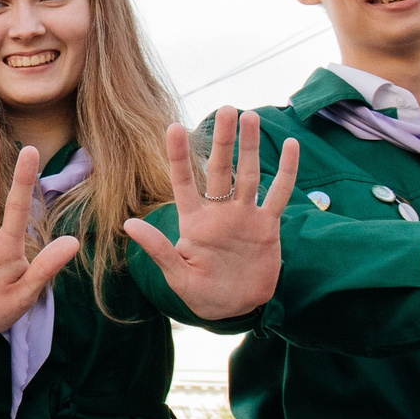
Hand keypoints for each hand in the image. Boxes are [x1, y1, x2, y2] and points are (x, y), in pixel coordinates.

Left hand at [121, 107, 300, 320]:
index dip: (180, 155)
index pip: (184, 181)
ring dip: (250, 147)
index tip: (174, 127)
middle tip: (226, 109)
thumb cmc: (201, 295)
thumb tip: (128, 225)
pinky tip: (291, 146)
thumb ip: (159, 249)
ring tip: (251, 116)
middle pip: (221, 169)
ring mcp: (244, 216)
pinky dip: (286, 171)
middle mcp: (218, 212)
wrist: (235, 310)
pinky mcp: (267, 226)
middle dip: (223, 140)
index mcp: (193, 221)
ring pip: (249, 174)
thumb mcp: (177, 275)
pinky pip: (278, 194)